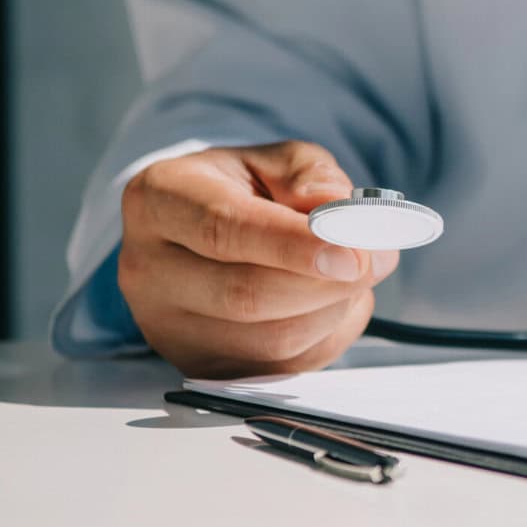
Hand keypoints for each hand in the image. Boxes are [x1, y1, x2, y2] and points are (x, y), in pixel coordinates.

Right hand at [118, 141, 397, 377]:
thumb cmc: (242, 190)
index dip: (293, 245)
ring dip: (333, 309)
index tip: (352, 252)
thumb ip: (310, 175)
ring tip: (355, 273)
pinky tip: (332, 301)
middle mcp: (149, 269)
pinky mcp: (201, 366)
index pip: (223, 229)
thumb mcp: (276, 160)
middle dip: (327, 283)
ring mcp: (168, 327)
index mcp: (159, 200)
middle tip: (377, 259)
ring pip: (271, 339)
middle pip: (245, 295)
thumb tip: (334, 207)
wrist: (204, 232)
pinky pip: (283, 365)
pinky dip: (325, 334)